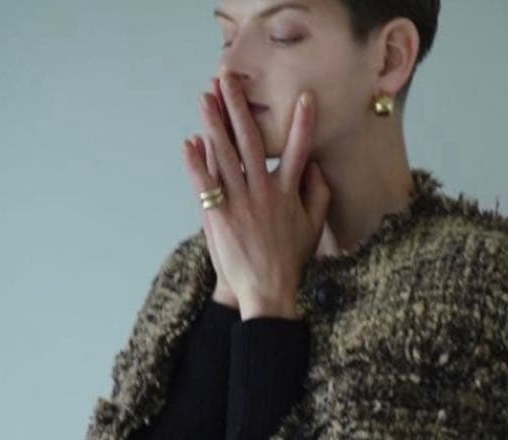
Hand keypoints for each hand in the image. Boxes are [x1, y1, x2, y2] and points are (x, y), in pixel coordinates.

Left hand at [182, 72, 331, 318]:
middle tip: (229, 79)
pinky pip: (206, 185)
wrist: (267, 292)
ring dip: (214, 124)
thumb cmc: (289, 261)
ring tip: (205, 97)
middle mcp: (264, 193)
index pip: (296, 151)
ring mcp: (240, 204)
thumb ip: (318, 195)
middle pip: (250, 142)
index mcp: (287, 194)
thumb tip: (319, 167)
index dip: (301, 124)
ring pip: (225, 156)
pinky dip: (196, 164)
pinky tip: (188, 143)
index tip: (304, 97)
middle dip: (239, 107)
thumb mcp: (313, 228)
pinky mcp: (220, 218)